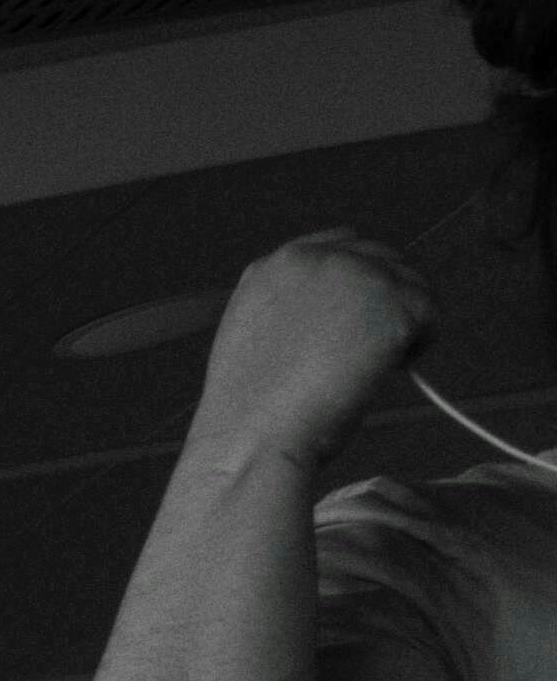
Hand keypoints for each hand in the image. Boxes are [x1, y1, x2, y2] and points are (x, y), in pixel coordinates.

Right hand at [200, 229, 437, 472]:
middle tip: (374, 347)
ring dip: (404, 321)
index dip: (360, 278)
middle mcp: (318, 258)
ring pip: (412, 284)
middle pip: (384, 258)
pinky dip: (421, 343)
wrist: (254, 436)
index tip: (365, 309)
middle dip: (386, 299)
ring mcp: (358, 275)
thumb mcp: (253, 335)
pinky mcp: (393, 302)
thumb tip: (336, 314)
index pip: (341, 245)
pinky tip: (390, 370)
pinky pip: (431, 314)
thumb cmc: (250, 409)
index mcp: (277, 266)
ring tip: (378, 364)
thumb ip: (290, 308)